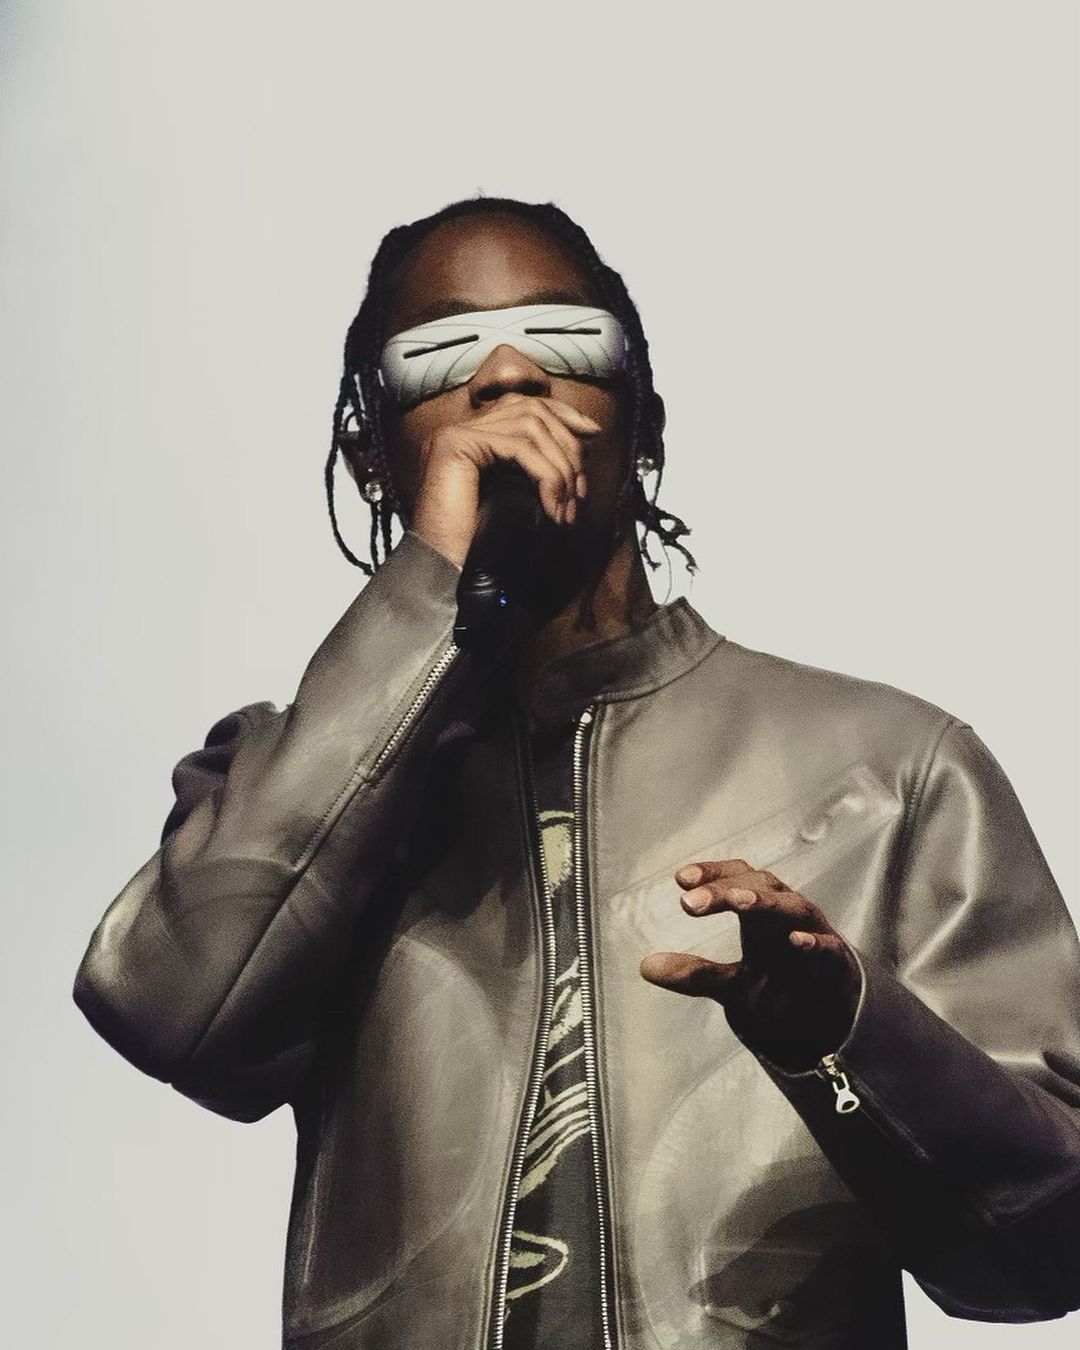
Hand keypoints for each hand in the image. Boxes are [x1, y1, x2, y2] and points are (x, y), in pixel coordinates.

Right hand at [410, 393, 599, 567]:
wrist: (444, 570)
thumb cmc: (480, 546)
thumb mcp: (519, 497)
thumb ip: (538, 467)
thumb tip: (583, 439)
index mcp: (473, 436)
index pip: (526, 404)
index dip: (564, 413)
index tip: (594, 433)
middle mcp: (461, 429)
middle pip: (533, 411)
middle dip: (568, 448)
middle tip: (580, 492)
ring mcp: (455, 434)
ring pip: (530, 426)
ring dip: (560, 467)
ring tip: (566, 508)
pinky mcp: (456, 445)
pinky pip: (518, 447)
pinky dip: (545, 476)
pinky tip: (552, 508)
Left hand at [639, 859, 860, 1070]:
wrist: (831, 1022)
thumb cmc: (781, 986)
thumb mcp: (732, 983)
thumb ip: (695, 973)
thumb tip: (646, 966)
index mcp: (761, 912)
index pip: (736, 879)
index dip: (712, 874)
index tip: (681, 881)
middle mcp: (787, 914)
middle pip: (760, 886)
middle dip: (726, 889)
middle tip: (691, 902)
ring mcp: (815, 934)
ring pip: (793, 907)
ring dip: (766, 902)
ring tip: (739, 902)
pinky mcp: (837, 964)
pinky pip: (829, 948)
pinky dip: (814, 943)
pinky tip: (797, 942)